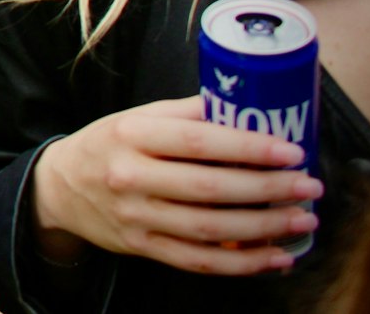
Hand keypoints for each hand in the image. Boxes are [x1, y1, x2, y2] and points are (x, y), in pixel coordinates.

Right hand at [31, 95, 319, 276]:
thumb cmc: (110, 146)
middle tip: (307, 186)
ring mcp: (136, 216)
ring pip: (209, 229)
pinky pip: (198, 261)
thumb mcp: (138, 118)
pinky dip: (242, 264)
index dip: (249, 148)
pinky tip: (275, 257)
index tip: (291, 151)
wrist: (61, 188)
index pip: (197, 142)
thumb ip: (187, 115)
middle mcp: (130, 176)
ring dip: (264, 228)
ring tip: (302, 219)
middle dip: (268, 189)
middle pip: (209, 189)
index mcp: (131, 135)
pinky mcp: (142, 248)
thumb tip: (244, 105)